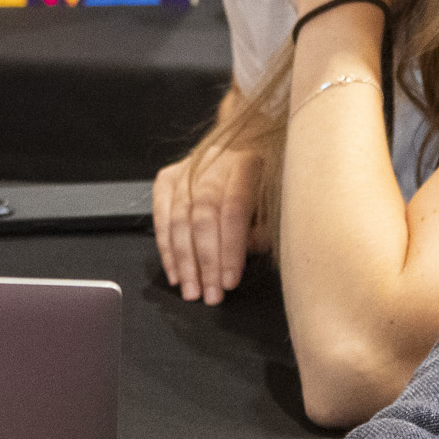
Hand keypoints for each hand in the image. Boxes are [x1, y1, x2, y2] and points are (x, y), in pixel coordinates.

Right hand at [154, 141, 267, 303]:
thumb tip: (243, 253)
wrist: (245, 144)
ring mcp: (186, 169)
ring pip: (178, 219)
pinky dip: (166, 249)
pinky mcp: (167, 178)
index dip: (230, 249)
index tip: (230, 281)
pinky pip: (161, 217)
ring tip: (191, 291)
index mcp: (246, 164)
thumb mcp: (276, 204)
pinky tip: (175, 272)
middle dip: (205, 261)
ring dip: (184, 261)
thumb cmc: (265, 182)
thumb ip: (263, 230)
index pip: (234, 210)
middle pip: (203, 216)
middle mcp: (213, 162)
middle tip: (210, 294)